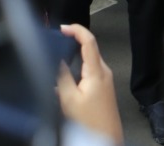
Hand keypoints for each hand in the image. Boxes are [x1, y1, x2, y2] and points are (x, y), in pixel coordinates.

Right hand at [56, 24, 121, 143]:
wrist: (106, 137)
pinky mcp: (104, 87)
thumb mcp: (69, 99)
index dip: (76, 29)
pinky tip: (67, 83)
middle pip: (89, 48)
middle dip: (73, 43)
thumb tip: (57, 60)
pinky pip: (89, 71)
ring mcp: (105, 79)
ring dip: (74, 58)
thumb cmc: (91, 122)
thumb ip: (62, 76)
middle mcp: (104, 72)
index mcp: (97, 71)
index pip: (89, 40)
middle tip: (57, 43)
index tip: (63, 28)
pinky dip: (78, 70)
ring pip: (88, 60)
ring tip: (58, 64)